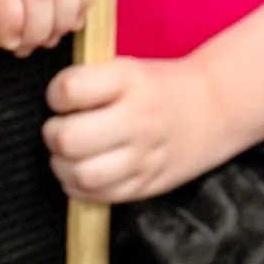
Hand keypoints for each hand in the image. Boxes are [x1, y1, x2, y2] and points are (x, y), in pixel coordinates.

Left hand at [42, 53, 232, 203]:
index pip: (69, 90)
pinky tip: (83, 172)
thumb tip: (48, 103)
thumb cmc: (159, 87)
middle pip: (70, 139)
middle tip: (60, 131)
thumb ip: (89, 82)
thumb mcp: (128, 68)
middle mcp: (137, 119)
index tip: (62, 98)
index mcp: (128, 80)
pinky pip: (100, 196)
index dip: (56, 95)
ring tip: (69, 155)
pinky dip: (80, 188)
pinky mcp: (147, 185)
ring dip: (63, 166)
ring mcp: (144, 157)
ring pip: (82, 174)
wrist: (215, 108)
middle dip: (54, 135)